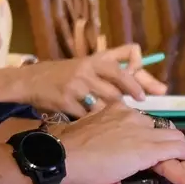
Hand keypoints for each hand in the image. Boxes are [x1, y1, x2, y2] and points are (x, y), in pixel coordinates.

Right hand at [17, 44, 166, 117]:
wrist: (32, 81)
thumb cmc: (68, 74)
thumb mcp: (90, 65)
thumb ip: (117, 72)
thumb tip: (152, 86)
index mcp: (97, 59)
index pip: (127, 58)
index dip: (139, 71)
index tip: (144, 88)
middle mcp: (88, 69)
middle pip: (120, 82)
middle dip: (134, 93)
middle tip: (140, 104)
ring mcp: (77, 85)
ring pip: (107, 101)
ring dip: (114, 111)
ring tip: (115, 118)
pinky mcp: (66, 101)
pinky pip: (88, 116)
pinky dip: (94, 121)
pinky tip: (94, 125)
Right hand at [52, 105, 184, 183]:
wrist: (58, 158)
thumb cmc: (66, 157)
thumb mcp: (88, 152)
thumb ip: (105, 165)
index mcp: (117, 113)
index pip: (149, 128)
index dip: (163, 144)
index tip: (170, 154)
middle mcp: (132, 117)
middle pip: (166, 135)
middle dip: (183, 152)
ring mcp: (140, 132)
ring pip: (175, 146)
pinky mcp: (145, 149)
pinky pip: (175, 155)